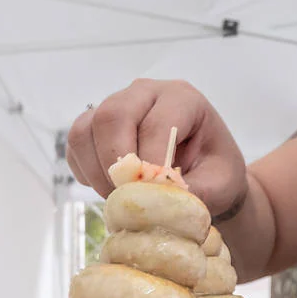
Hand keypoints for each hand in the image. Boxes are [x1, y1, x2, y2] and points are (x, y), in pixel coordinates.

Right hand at [66, 79, 247, 216]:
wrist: (205, 172)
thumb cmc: (216, 173)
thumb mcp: (220, 185)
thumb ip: (195, 194)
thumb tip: (160, 205)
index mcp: (183, 98)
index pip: (156, 123)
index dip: (150, 163)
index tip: (153, 195)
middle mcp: (146, 93)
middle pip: (112, 115)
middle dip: (115, 163)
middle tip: (127, 197)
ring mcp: (116, 104)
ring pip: (86, 128)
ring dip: (97, 170)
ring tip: (120, 197)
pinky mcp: (96, 124)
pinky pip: (76, 145)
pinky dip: (86, 171)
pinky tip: (110, 187)